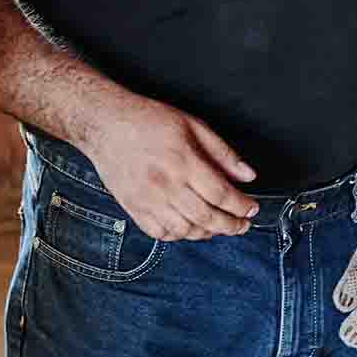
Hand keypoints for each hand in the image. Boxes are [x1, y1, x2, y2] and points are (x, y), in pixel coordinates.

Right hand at [79, 93, 259, 240]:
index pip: (221, 194)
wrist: (105, 124)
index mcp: (182, 161)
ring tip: (218, 227)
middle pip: (207, 217)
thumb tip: (247, 175)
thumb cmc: (147, 121)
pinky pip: (160, 234)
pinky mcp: (133, 208)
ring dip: (207, 233)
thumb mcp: (192, 125)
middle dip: (231, 226)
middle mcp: (165, 185)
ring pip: (185, 231)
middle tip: (242, 225)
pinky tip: (188, 227)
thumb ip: (222, 152)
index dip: (241, 206)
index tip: (251, 208)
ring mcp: (147, 200)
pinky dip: (178, 236)